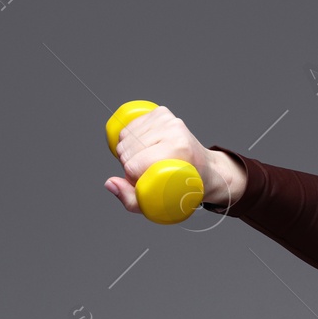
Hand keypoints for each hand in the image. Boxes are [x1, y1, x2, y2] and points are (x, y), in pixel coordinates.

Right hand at [101, 105, 242, 213]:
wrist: (207, 169)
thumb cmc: (185, 188)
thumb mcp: (161, 205)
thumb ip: (131, 200)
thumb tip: (110, 183)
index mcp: (179, 150)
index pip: (134, 165)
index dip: (132, 178)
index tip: (145, 183)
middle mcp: (174, 130)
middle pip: (127, 150)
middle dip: (129, 165)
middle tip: (146, 173)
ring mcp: (168, 119)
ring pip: (126, 136)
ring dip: (129, 152)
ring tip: (145, 160)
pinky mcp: (162, 113)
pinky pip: (130, 125)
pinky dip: (130, 139)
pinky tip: (142, 147)